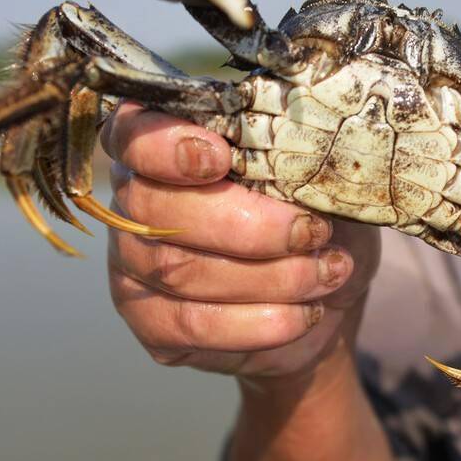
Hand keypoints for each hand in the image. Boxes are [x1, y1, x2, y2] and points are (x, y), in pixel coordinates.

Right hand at [100, 102, 380, 379]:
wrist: (328, 292)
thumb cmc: (315, 215)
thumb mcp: (314, 178)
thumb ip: (291, 159)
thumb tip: (300, 156)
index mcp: (165, 148)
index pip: (133, 135)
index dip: (164, 146)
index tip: (220, 157)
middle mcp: (135, 202)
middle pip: (158, 209)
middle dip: (247, 225)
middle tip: (313, 231)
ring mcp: (134, 266)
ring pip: (179, 271)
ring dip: (269, 277)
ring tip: (327, 272)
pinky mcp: (153, 324)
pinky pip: (194, 325)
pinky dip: (259, 322)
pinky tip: (306, 312)